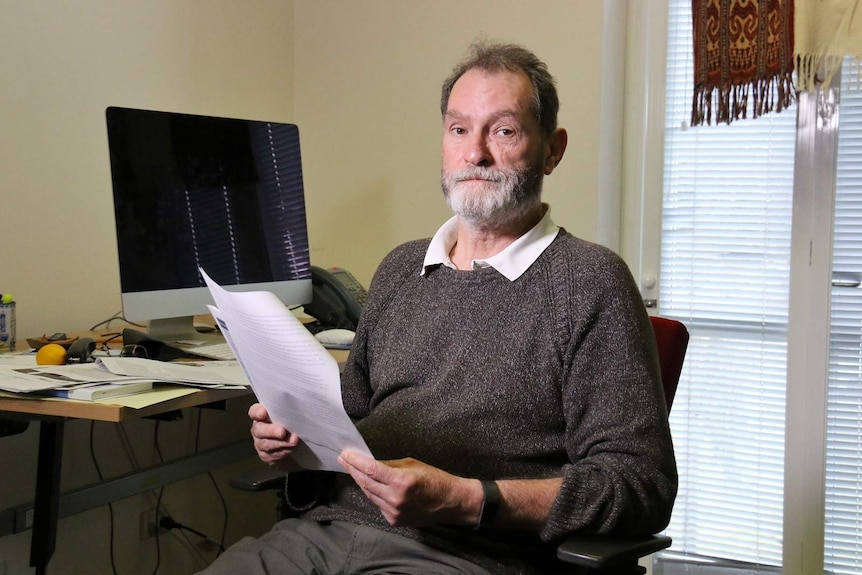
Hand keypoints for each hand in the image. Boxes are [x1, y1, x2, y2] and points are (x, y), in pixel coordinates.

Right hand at [248, 403, 301, 469]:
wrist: (289, 442)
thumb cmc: (288, 421)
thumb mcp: (286, 413)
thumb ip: (287, 409)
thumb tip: (299, 406)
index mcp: (260, 415)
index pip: (254, 411)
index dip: (257, 412)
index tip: (263, 413)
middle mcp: (258, 429)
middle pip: (260, 430)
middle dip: (271, 431)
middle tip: (282, 432)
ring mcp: (260, 443)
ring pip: (267, 444)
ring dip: (282, 443)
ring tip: (294, 441)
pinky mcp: (266, 455)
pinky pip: (274, 454)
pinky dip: (285, 451)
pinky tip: (292, 448)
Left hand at [337, 451, 481, 526]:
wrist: (450, 502)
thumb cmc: (434, 479)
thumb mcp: (412, 464)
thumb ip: (389, 465)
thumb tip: (369, 463)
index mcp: (401, 481)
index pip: (371, 470)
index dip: (355, 461)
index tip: (345, 454)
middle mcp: (395, 498)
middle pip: (365, 482)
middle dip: (353, 470)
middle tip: (343, 460)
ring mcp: (394, 512)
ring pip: (369, 494)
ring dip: (361, 481)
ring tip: (353, 469)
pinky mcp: (394, 520)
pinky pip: (377, 504)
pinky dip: (373, 493)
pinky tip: (371, 485)